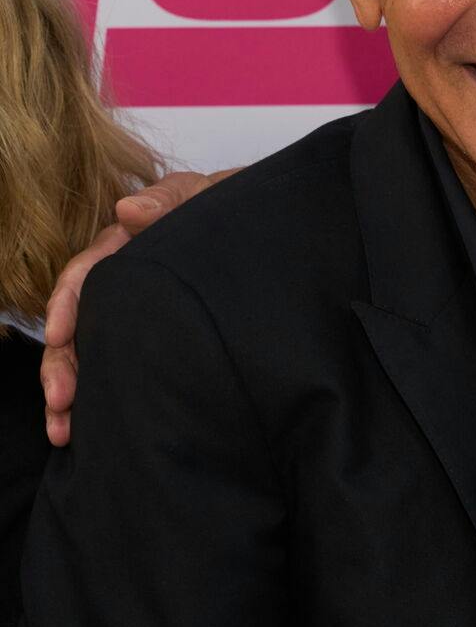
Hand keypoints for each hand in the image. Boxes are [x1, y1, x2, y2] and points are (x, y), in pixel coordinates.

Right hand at [41, 168, 236, 444]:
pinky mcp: (151, 334)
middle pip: (78, 323)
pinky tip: (89, 428)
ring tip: (63, 431)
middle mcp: (119, 280)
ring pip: (92, 351)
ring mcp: (134, 310)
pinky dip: (103, 394)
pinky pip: (119, 362)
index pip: (84, 275)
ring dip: (72, 390)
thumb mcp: (201, 195)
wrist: (264, 223)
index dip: (68, 304)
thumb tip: (128, 210)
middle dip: (62, 364)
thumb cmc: (226, 206)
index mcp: (124, 244)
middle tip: (61, 402)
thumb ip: (168, 200)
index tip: (60, 336)